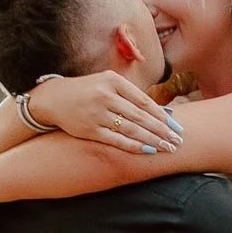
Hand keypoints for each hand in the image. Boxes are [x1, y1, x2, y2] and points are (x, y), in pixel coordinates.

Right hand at [29, 72, 183, 154]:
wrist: (54, 98)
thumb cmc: (88, 91)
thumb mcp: (108, 83)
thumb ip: (132, 96)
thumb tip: (163, 113)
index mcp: (113, 81)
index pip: (144, 100)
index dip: (163, 115)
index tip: (177, 126)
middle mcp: (105, 96)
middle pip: (140, 116)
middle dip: (162, 130)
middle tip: (177, 141)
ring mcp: (97, 113)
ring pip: (131, 129)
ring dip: (152, 140)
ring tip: (166, 148)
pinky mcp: (89, 129)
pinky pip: (116, 140)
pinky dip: (133, 146)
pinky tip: (148, 151)